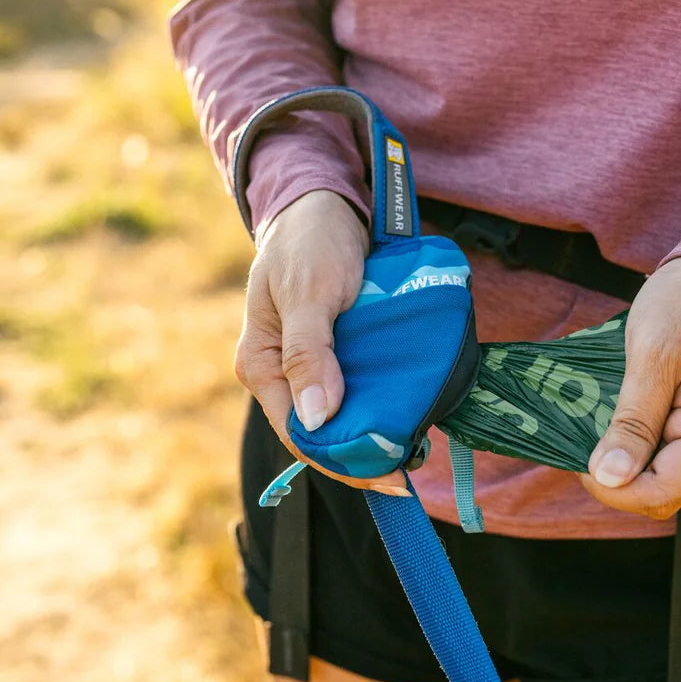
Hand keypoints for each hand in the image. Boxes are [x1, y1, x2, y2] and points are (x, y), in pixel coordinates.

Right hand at [234, 190, 406, 494]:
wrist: (322, 203)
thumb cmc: (308, 243)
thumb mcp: (309, 294)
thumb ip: (309, 354)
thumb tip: (316, 420)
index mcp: (262, 366)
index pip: (300, 436)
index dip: (343, 463)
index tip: (390, 477)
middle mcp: (281, 374)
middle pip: (321, 434)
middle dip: (362, 455)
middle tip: (412, 470)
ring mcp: (307, 366)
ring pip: (340, 416)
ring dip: (375, 433)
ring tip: (418, 447)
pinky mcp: (333, 354)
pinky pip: (356, 390)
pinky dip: (380, 404)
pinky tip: (410, 413)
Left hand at [582, 256, 680, 518]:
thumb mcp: (655, 352)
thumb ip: (635, 419)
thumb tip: (610, 476)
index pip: (662, 491)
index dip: (614, 488)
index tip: (579, 458)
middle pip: (661, 490)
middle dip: (616, 471)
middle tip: (585, 424)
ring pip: (662, 473)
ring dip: (626, 452)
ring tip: (605, 407)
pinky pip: (670, 452)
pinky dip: (639, 438)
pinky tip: (624, 406)